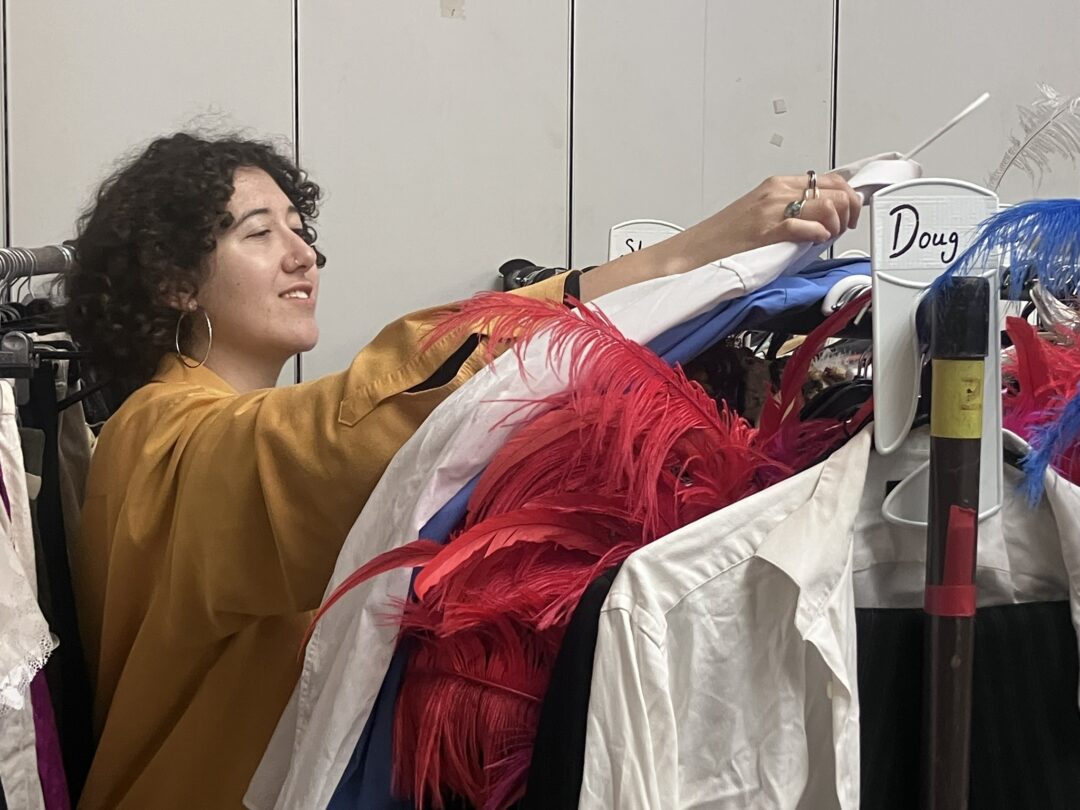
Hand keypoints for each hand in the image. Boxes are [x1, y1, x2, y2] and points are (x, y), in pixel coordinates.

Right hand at [578, 172, 861, 302]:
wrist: (693, 252)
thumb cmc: (723, 241)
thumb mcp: (761, 218)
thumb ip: (790, 214)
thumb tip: (822, 223)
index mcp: (776, 185)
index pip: (829, 180)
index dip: (848, 198)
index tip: (849, 217)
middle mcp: (776, 191)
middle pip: (835, 190)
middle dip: (849, 211)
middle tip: (844, 230)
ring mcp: (770, 208)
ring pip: (826, 204)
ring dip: (837, 223)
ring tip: (830, 237)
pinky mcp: (764, 228)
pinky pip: (805, 224)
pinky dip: (819, 233)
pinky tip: (816, 241)